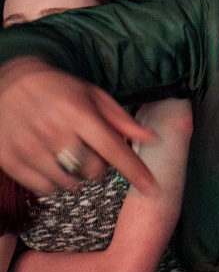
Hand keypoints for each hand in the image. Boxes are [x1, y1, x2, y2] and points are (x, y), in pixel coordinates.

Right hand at [0, 58, 157, 194]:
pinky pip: (44, 188)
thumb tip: (152, 138)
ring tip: (68, 155)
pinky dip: (53, 182)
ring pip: (69, 183)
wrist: (10, 83)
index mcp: (78, 113)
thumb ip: (121, 120)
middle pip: (92, 171)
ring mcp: (29, 147)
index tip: (152, 187)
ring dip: (76, 176)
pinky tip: (51, 164)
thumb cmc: (59, 90)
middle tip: (90, 151)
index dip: (134, 170)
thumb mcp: (93, 96)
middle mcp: (53, 131)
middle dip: (99, 166)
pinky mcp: (10, 160)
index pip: (112, 149)